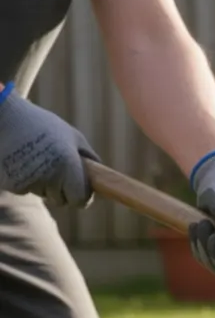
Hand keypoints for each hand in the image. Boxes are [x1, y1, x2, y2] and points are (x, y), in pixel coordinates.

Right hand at [0, 87, 100, 206]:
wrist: (3, 116)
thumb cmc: (41, 124)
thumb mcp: (71, 135)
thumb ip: (88, 157)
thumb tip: (101, 177)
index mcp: (68, 165)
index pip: (80, 200)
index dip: (81, 197)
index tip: (79, 191)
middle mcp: (50, 176)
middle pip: (61, 200)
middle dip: (61, 190)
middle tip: (54, 168)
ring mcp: (29, 181)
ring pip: (42, 194)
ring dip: (42, 183)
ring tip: (35, 158)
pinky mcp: (11, 184)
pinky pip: (24, 189)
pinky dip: (24, 180)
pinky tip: (20, 160)